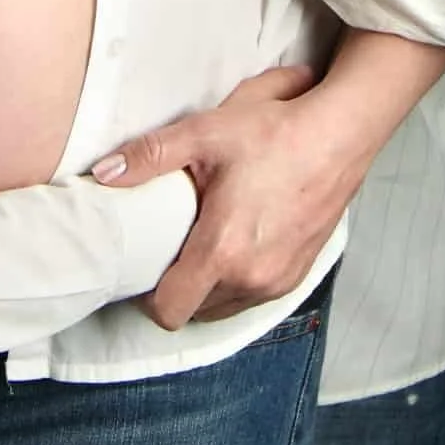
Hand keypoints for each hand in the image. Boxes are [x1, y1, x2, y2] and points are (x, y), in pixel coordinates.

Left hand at [89, 65, 370, 327]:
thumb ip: (149, 156)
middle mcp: (252, 278)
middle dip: (178, 286)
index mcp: (222, 251)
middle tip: (171, 245)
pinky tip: (237, 240)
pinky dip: (238, 279)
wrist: (340, 134)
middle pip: (195, 310)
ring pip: (225, 305)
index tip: (143, 267)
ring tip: (204, 241)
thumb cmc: (275, 133)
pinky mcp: (298, 274)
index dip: (147, 296)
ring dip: (209, 286)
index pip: (169, 311)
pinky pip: (254, 294)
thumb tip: (104, 174)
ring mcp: (279, 281)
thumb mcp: (204, 134)